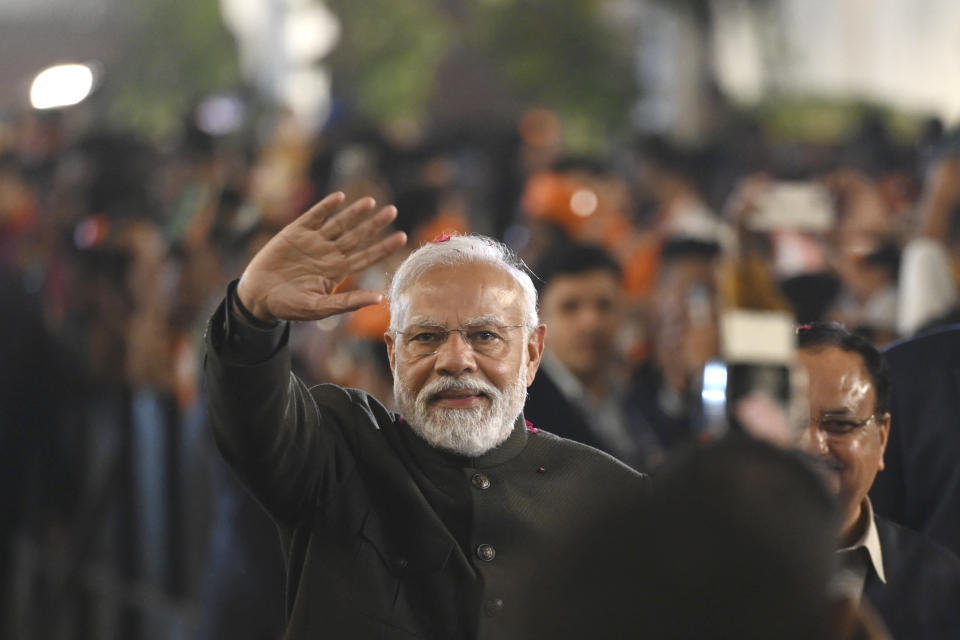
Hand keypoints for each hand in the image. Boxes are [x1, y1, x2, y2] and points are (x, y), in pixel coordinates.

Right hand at [236, 192, 406, 321]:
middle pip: (357, 236)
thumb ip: (348, 302)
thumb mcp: (320, 307)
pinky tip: (340, 197)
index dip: (384, 247)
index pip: (367, 257)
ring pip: (339, 223)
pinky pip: (314, 216)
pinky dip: (326, 206)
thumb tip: (380, 299)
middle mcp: (329, 253)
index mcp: (338, 271)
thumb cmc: (290, 306)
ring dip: (355, 213)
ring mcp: (313, 241)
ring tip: (371, 202)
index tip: (402, 237)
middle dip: (375, 224)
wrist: (258, 296)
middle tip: (393, 211)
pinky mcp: (296, 232)